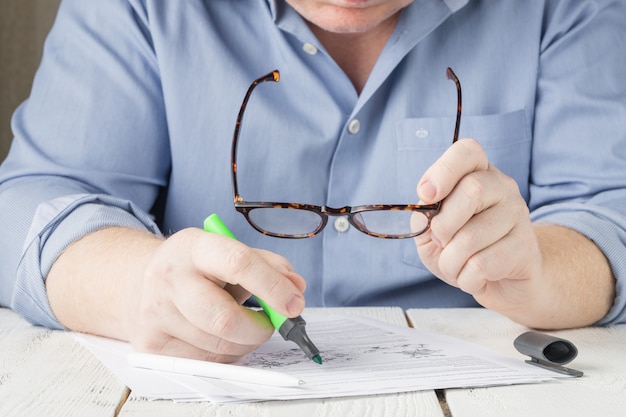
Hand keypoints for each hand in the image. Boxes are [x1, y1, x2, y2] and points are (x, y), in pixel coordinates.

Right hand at [126, 228, 306, 361]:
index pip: (237, 263)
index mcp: (193, 246)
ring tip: (241, 325)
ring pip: (217, 346)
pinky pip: (204, 362)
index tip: (294, 303)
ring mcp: (155, 314)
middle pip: (223, 319)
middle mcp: (168, 278)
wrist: (139, 281)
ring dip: (243, 343)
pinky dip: (224, 354)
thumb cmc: (195, 267)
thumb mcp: (227, 252)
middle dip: (258, 329)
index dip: (272, 286)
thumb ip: (267, 265)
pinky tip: (218, 336)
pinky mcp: (151, 344)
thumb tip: (296, 288)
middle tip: (271, 324)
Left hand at [413, 139, 543, 320]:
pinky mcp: (525, 248)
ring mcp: (518, 215)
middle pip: (472, 191)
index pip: (468, 151)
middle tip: (441, 242)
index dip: (444, 170)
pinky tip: (474, 277)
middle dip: (443, 225)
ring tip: (456, 266)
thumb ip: (425, 217)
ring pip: (472, 237)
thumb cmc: (461, 250)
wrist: (501, 282)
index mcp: (477, 174)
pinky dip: (465, 278)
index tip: (426, 194)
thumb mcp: (432, 231)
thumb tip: (426, 214)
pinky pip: (481, 265)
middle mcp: (503, 187)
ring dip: (450, 261)